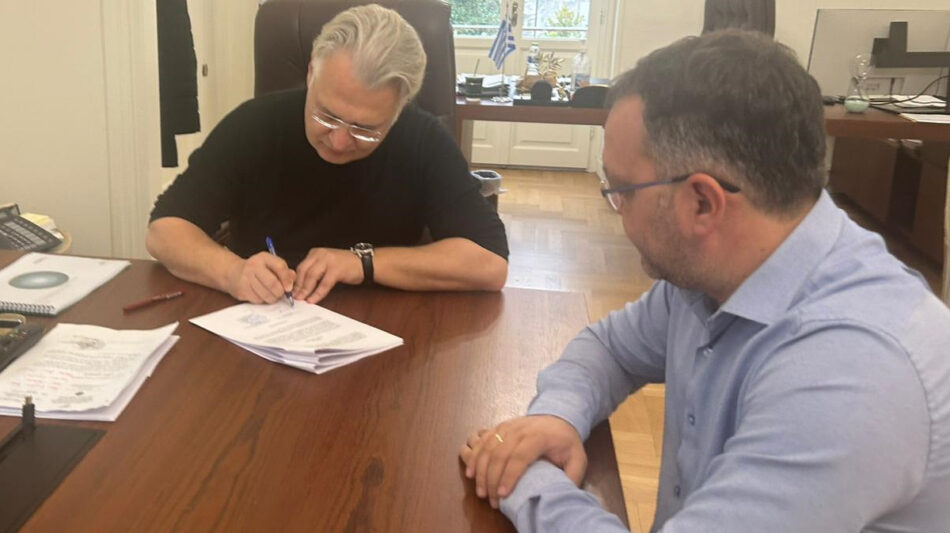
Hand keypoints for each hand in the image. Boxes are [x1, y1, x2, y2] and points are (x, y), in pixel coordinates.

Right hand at [224, 252, 294, 303]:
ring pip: (266, 294)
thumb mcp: (271, 265)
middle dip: (280, 292)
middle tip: (281, 294)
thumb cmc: (258, 270)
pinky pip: (258, 300)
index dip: (287, 279)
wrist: (234, 273)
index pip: (280, 266)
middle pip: (273, 283)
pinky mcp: (242, 290)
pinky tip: (261, 295)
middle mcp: (254, 266)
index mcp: (264, 257)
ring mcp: (246, 278)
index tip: (289, 288)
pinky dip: (263, 301)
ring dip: (273, 298)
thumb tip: (292, 282)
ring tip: (272, 295)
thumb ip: (285, 272)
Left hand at [293, 247, 362, 303]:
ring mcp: (329, 261)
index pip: (301, 267)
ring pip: (312, 277)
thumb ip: (315, 271)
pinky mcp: (336, 269)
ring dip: (306, 290)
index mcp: (316, 253)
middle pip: (304, 271)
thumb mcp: (326, 264)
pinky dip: (317, 293)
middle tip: (295, 297)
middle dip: (298, 286)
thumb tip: (301, 285)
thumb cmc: (346, 265)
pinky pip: (324, 284)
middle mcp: (320, 254)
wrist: (365, 263)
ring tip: (303, 299)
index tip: (292, 291)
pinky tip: (314, 299)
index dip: (295, 280)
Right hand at [459, 415, 586, 508]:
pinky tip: (470, 473)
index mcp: (538, 437)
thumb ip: (572, 476)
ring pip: (488, 447)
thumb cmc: (566, 441)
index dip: (510, 476)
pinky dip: (474, 457)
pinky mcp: (499, 427)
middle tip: (491, 499)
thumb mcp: (578, 458)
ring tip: (481, 491)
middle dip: (492, 478)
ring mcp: (507, 426)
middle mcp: (520, 429)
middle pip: (500, 453)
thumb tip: (560, 494)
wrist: (558, 417)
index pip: (520, 456)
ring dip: (480, 470)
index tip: (504, 495)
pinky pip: (483, 441)